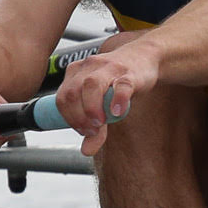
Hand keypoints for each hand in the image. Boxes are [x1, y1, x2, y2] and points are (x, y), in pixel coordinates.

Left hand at [52, 37, 164, 156]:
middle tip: (91, 130)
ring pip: (92, 85)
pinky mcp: (129, 73)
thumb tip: (86, 151)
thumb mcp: (103, 102)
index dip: (69, 117)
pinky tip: (118, 112)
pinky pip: (121, 85)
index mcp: (77, 71)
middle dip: (78, 116)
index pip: (62, 97)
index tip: (82, 130)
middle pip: (73, 92)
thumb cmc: (119, 80)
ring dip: (92, 109)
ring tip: (100, 123)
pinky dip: (118, 100)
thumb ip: (95, 126)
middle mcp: (89, 66)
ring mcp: (109, 68)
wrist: (145, 56)